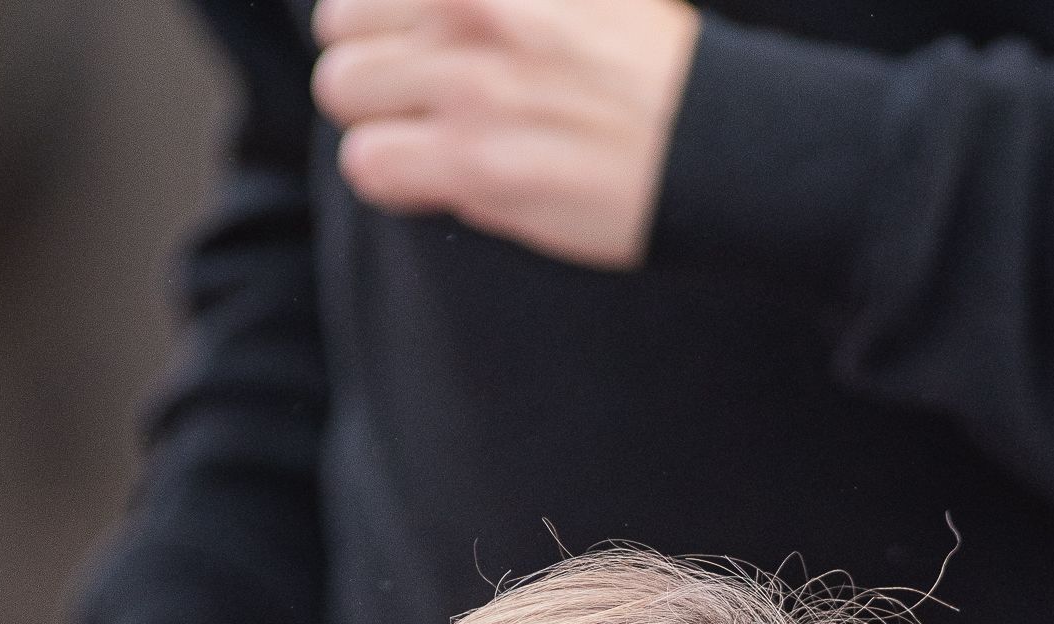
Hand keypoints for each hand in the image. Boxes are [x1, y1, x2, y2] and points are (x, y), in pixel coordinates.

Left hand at [312, 0, 700, 267]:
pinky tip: (436, 176)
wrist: (715, 138)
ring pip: (343, 96)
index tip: (405, 42)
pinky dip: (391, 175)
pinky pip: (369, 164)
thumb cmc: (649, 64)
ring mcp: (469, 85)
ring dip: (376, 121)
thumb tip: (435, 13)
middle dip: (368, 67)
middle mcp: (470, 9)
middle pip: (338, 31)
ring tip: (426, 137)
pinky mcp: (475, 163)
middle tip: (416, 96)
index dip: (378, 17)